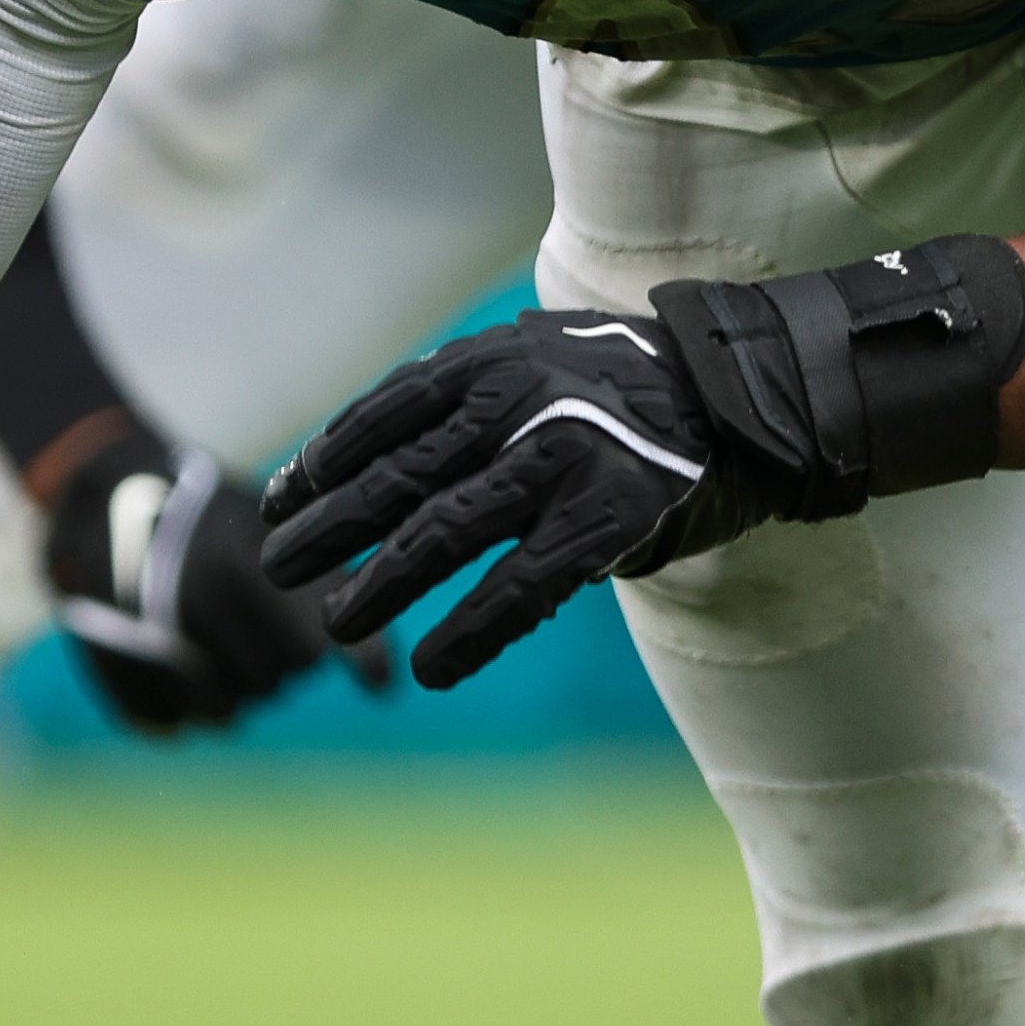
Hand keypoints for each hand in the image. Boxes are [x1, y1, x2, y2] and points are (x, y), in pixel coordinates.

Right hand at [40, 425, 383, 732]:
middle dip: (278, 662)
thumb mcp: (276, 529)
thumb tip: (385, 686)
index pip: (310, 650)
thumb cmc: (217, 514)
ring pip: (227, 711)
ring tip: (220, 635)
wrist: (108, 491)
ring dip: (234, 686)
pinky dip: (183, 704)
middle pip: (273, 682)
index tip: (359, 668)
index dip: (327, 649)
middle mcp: (192, 604)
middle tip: (259, 622)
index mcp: (237, 567)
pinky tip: (180, 660)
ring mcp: (147, 641)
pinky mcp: (113, 671)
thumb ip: (334, 589)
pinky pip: (172, 722)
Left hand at [264, 244, 1024, 689]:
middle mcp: (515, 401)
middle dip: (327, 530)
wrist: (745, 393)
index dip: (323, 465)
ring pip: (444, 532)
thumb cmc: (623, 389)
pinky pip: (522, 585)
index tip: (279, 504)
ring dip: (379, 586)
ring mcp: (561, 457)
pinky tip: (436, 666)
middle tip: (280, 569)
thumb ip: (463, 399)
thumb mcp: (534, 360)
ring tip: (338, 628)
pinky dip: (471, 630)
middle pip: (395, 477)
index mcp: (489, 359)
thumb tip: (361, 459)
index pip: (380, 416)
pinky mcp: (608, 516)